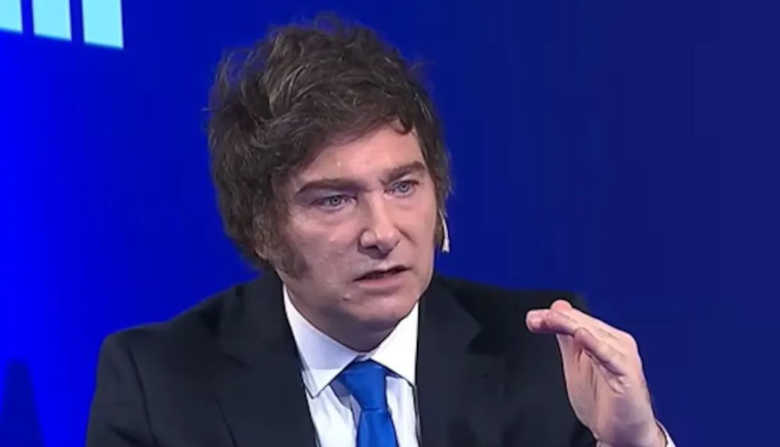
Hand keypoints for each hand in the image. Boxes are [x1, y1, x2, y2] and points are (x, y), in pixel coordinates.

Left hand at [526, 300, 664, 446]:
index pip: (577, 319)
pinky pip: (610, 357)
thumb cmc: (603, 401)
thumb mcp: (576, 365)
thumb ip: (566, 338)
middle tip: (535, 320)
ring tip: (551, 320)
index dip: (553, 316)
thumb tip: (556, 308)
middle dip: (557, 319)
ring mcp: (624, 357)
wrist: (623, 434)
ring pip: (594, 334)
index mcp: (605, 338)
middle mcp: (617, 343)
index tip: (533, 319)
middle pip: (584, 323)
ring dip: (570, 325)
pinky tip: (581, 336)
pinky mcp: (628, 375)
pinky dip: (595, 345)